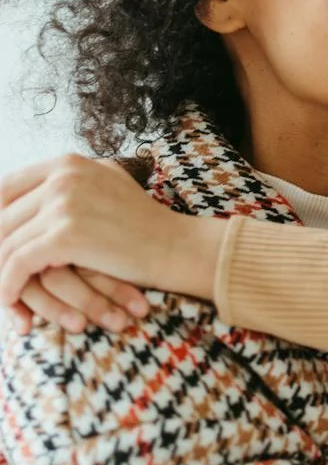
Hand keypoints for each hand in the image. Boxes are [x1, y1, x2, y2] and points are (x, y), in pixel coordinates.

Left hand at [0, 154, 221, 325]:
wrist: (174, 246)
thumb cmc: (142, 223)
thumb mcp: (105, 183)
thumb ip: (70, 181)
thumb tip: (33, 194)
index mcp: (68, 163)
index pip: (5, 187)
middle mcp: (63, 176)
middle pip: (1, 216)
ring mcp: (63, 203)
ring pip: (5, 242)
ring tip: (1, 293)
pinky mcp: (64, 235)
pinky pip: (17, 264)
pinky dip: (7, 286)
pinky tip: (9, 301)